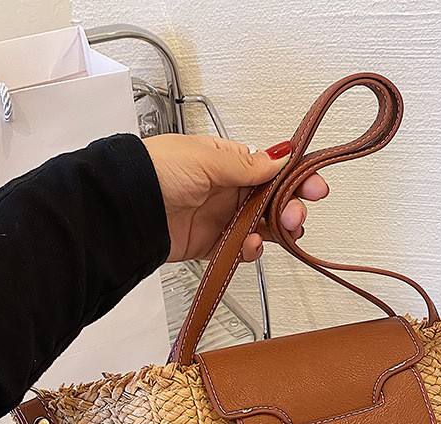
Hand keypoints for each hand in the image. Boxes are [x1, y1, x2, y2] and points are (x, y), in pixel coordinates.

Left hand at [142, 134, 328, 262]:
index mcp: (227, 161)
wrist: (127, 208)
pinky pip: (240, 249)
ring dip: (275, 230)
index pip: (272, 170)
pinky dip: (250, 250)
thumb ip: (248, 165)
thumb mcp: (207, 159)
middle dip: (290, 208)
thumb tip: (282, 156)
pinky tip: (251, 246)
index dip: (296, 178)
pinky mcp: (210, 244)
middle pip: (272, 201)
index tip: (314, 188)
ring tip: (278, 231)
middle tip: (295, 215)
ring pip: (261, 226)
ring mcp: (220, 217)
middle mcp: (226, 188)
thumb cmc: (156, 172)